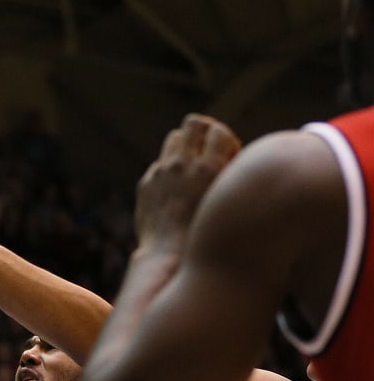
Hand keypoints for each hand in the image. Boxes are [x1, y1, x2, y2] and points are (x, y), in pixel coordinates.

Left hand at [134, 114, 240, 251]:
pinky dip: (170, 170)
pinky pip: (160, 165)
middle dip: (204, 132)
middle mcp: (182, 164)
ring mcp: (161, 172)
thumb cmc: (209, 234)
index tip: (228, 153)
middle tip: (210, 150)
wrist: (169, 257)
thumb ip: (231, 174)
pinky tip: (177, 191)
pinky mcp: (147, 183)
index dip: (225, 138)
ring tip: (194, 166)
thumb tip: (233, 155)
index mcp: (209, 167)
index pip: (218, 130)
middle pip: (194, 123)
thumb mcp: (229, 201)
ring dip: (186, 146)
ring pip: (174, 139)